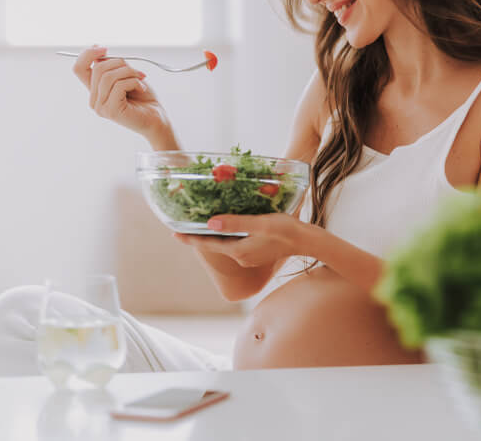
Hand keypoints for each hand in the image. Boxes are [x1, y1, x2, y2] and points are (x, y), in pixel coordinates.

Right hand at [72, 45, 173, 142]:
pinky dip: (134, 82)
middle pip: (98, 69)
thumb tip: (99, 52)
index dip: (88, 54)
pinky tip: (142, 88)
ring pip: (108, 76)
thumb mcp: (127, 76)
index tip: (104, 49)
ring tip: (141, 79)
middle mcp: (94, 100)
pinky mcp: (111, 111)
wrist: (156, 119)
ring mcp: (101, 107)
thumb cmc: (144, 98)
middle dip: (120, 63)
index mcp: (95, 91)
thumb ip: (112, 67)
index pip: (79, 68)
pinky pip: (119, 86)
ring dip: (129, 72)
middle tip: (137, 71)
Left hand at [173, 213, 307, 267]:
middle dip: (198, 236)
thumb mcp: (260, 223)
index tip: (173, 233)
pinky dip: (226, 236)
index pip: (208, 245)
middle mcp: (241, 257)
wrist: (308, 241)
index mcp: (238, 251)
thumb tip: (210, 223)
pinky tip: (225, 227)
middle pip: (214, 246)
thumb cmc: (286, 230)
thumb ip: (235, 223)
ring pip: (224, 245)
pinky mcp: (256, 253)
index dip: (190, 238)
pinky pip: (235, 245)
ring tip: (199, 224)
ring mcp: (249, 257)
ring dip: (213, 236)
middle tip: (182, 225)